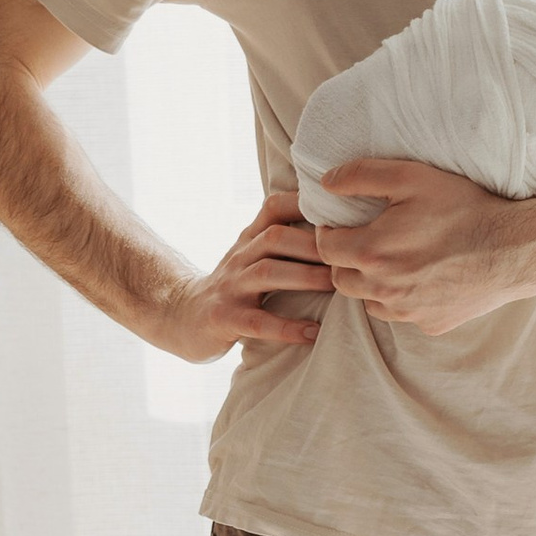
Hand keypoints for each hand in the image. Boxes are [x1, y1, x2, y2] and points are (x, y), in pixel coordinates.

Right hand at [149, 193, 326, 360]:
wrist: (183, 317)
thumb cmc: (234, 287)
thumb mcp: (252, 254)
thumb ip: (284, 239)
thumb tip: (336, 227)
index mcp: (250, 239)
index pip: (274, 207)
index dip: (304, 202)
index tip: (342, 208)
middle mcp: (240, 257)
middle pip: (275, 237)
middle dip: (315, 244)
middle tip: (353, 253)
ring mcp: (231, 287)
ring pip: (267, 273)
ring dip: (306, 277)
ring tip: (339, 285)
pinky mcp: (225, 319)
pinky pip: (258, 322)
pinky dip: (287, 328)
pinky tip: (312, 333)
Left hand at [312, 158, 535, 333]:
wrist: (513, 250)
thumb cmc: (463, 209)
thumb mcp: (412, 177)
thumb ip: (362, 176)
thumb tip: (327, 183)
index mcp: (372, 254)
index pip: (325, 248)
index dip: (328, 232)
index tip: (341, 223)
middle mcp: (383, 291)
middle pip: (340, 280)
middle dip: (345, 259)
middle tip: (364, 239)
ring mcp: (407, 313)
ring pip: (368, 301)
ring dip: (370, 282)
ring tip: (392, 258)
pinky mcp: (429, 324)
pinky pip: (402, 314)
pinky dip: (402, 298)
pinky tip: (422, 276)